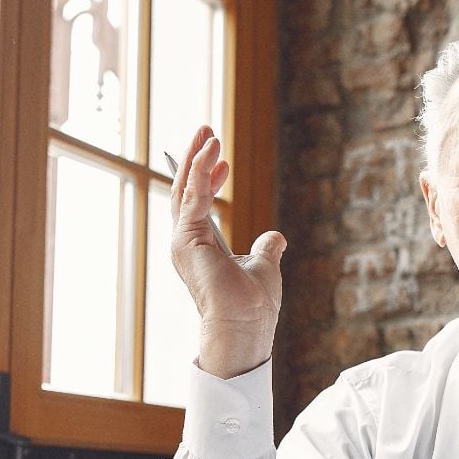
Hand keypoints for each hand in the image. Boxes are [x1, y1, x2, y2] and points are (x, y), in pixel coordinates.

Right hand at [169, 126, 285, 378]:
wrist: (244, 327)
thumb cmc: (252, 306)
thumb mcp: (264, 267)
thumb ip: (266, 249)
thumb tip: (275, 237)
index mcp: (200, 249)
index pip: (196, 205)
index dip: (207, 179)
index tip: (222, 160)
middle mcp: (185, 244)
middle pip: (184, 192)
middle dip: (193, 159)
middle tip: (207, 131)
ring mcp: (182, 242)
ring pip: (183, 189)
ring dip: (193, 157)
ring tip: (207, 132)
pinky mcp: (186, 239)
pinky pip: (190, 196)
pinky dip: (198, 171)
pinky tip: (209, 152)